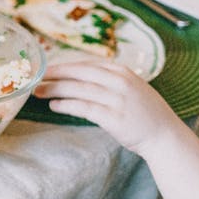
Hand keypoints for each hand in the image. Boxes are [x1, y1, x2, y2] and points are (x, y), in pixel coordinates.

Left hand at [34, 61, 179, 156]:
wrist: (164, 134)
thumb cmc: (141, 112)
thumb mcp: (127, 88)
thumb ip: (104, 81)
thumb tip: (71, 79)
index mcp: (121, 72)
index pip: (85, 64)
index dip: (62, 66)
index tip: (44, 69)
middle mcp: (119, 82)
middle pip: (79, 73)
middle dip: (54, 74)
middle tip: (34, 77)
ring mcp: (117, 99)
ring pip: (78, 89)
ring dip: (55, 90)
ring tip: (38, 92)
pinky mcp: (114, 117)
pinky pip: (84, 107)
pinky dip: (66, 105)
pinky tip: (54, 106)